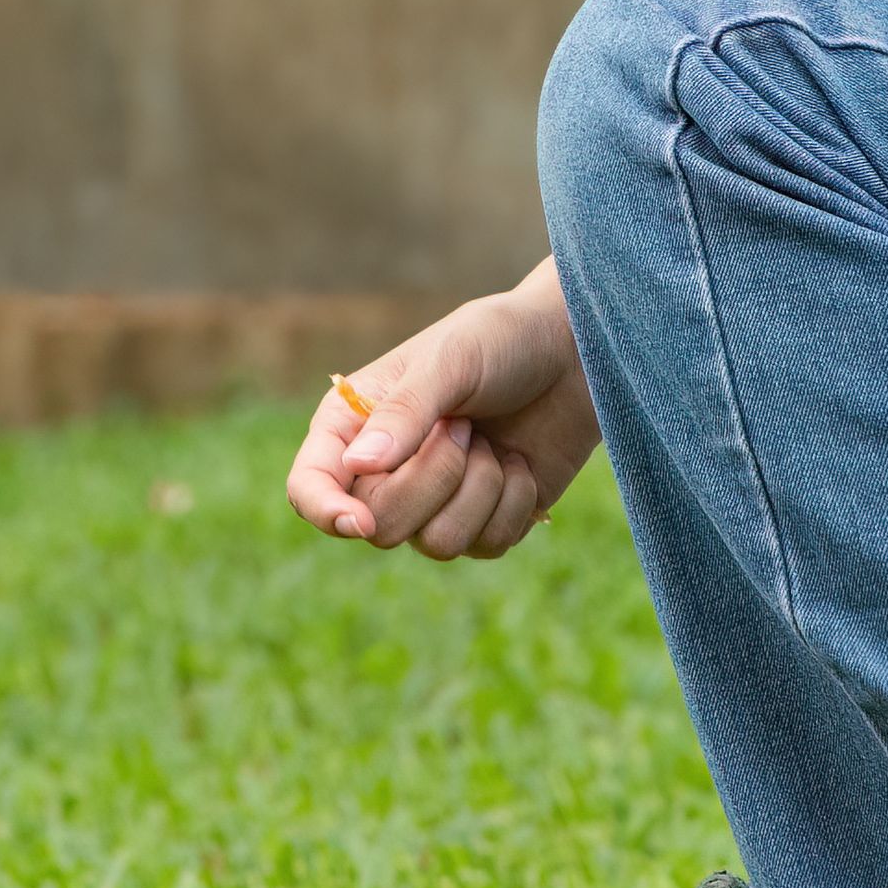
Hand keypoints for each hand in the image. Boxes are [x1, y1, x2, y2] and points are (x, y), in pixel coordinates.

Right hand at [287, 269, 598, 560]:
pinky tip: (520, 462)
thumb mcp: (451, 360)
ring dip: (478, 490)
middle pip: (379, 526)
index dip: (326, 511)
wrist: (576, 355)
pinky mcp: (483, 522)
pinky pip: (486, 546)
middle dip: (433, 479)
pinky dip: (513, 503)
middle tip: (464, 428)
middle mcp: (385, 472)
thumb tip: (358, 467)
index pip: (311, 486)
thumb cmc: (502, 340)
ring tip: (492, 442)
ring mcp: (435, 503)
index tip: (359, 521)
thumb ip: (406, 413)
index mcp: (354, 424)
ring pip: (436, 543)